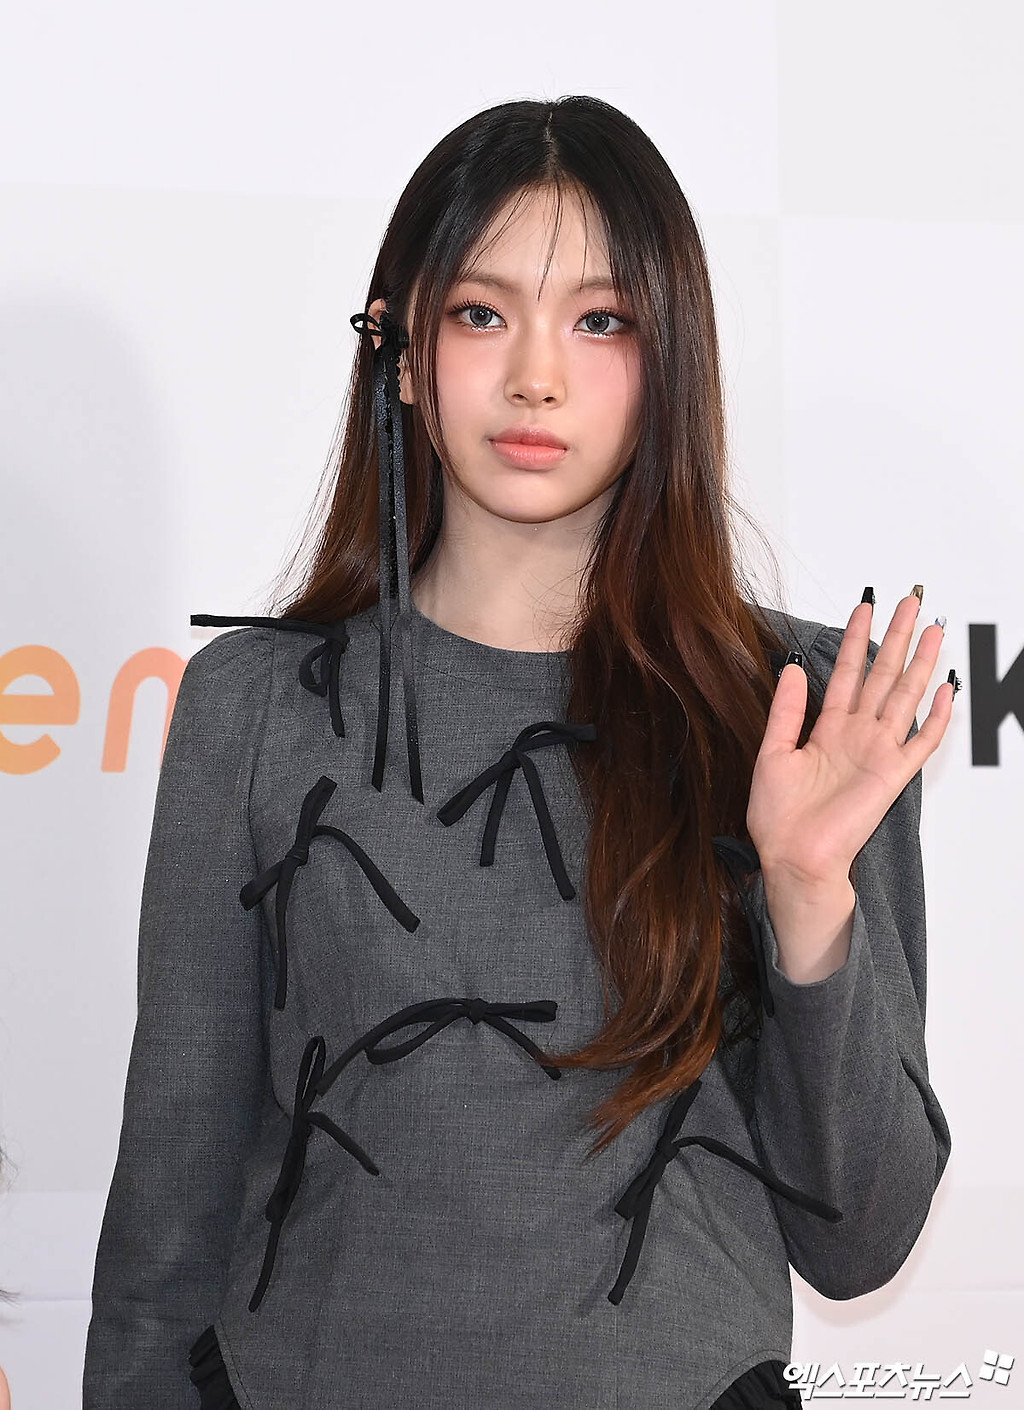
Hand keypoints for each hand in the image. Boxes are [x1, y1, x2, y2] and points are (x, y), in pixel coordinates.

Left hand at [746, 590, 953, 890]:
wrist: (792, 857)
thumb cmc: (778, 817)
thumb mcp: (771, 753)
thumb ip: (785, 711)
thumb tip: (792, 668)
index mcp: (826, 730)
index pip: (846, 673)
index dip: (855, 639)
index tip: (864, 607)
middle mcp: (856, 736)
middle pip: (881, 675)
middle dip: (896, 638)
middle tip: (909, 603)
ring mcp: (877, 753)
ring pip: (905, 697)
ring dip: (920, 664)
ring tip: (934, 632)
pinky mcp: (892, 776)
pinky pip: (922, 742)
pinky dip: (937, 717)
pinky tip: (947, 690)